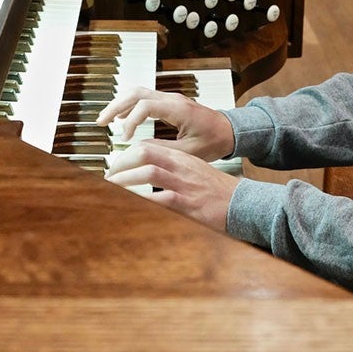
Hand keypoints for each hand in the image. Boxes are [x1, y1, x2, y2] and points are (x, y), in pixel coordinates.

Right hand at [94, 86, 234, 160]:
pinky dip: (130, 106)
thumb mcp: (190, 152)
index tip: (124, 137)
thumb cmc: (215, 141)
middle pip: (136, 93)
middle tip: (100, 121)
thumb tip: (139, 151)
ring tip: (105, 119)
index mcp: (179, 109)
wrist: (230, 131)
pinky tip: (121, 118)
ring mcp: (170, 99)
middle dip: (115, 106)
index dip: (131, 120)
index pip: (145, 106)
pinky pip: (145, 98)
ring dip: (120, 104)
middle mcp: (172, 99)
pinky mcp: (169, 103)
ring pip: (138, 92)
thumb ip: (164, 150)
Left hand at [104, 141, 239, 231]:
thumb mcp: (196, 175)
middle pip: (144, 152)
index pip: (148, 147)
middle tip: (107, 176)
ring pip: (148, 172)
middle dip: (120, 163)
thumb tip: (149, 179)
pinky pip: (160, 198)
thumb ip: (173, 172)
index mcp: (182, 158)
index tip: (114, 167)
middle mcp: (182, 166)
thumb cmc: (220, 193)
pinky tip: (129, 204)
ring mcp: (185, 183)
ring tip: (109, 189)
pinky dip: (141, 199)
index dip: (126, 156)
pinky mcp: (189, 203)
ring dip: (125, 180)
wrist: (245, 203)